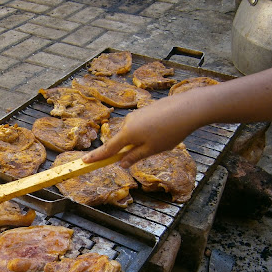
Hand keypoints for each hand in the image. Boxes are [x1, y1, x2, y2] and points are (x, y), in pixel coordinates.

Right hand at [83, 94, 202, 167]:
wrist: (187, 108)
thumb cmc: (169, 132)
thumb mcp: (152, 150)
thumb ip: (134, 157)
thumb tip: (121, 163)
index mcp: (127, 134)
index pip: (108, 149)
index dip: (96, 157)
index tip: (84, 161)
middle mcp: (128, 122)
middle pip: (122, 140)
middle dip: (129, 149)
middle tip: (147, 152)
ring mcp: (137, 114)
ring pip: (133, 133)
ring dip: (142, 140)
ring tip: (162, 140)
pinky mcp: (146, 109)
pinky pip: (142, 125)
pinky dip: (148, 131)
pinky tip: (164, 131)